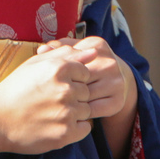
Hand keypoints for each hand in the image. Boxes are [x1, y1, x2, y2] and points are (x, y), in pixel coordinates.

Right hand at [0, 45, 91, 155]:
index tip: (56, 86)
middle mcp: (65, 89)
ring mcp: (67, 113)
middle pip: (87, 92)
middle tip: (52, 101)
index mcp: (58, 68)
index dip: (72, 79)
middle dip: (74, 96)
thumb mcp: (34, 64)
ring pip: (87, 110)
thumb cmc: (15, 90)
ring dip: (74, 112)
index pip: (85, 72)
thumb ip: (66, 55)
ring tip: (52, 113)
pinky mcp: (66, 133)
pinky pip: (85, 128)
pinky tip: (56, 124)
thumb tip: (94, 52)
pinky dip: (75, 128)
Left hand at [39, 35, 136, 153]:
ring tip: (55, 104)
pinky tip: (70, 112)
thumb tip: (42, 50)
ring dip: (69, 102)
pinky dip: (79, 113)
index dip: (56, 71)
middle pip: (77, 79)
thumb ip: (58, 50)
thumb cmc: (86, 66)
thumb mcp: (75, 53)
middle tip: (46, 95)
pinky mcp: (117, 101)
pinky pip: (92, 110)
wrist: (114, 82)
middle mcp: (110, 63)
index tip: (46, 79)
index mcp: (97, 45)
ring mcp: (116, 82)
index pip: (70, 60)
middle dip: (62, 88)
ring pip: (84, 96)